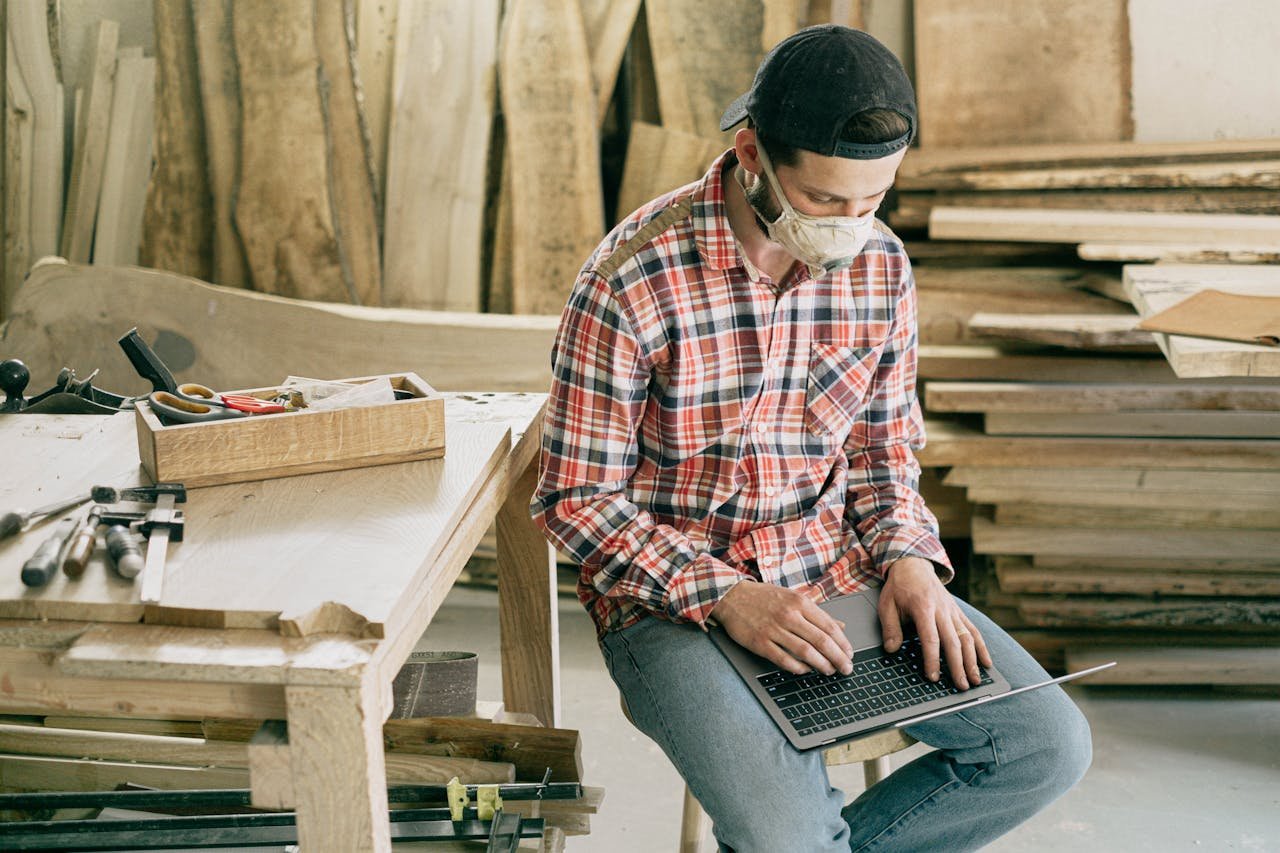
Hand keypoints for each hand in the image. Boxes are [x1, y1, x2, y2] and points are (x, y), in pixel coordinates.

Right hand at [710, 580, 853, 675]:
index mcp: (799, 602)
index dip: (843, 644)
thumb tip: (840, 626)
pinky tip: (806, 670)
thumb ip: (817, 613)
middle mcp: (789, 615)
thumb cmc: (764, 597)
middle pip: (822, 641)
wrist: (731, 596)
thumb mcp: (793, 597)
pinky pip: (784, 660)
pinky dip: (798, 668)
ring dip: (822, 665)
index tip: (850, 654)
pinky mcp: (760, 643)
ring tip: (829, 671)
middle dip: (838, 658)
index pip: (829, 626)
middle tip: (846, 668)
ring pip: (806, 652)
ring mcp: (774, 629)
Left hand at [879, 557, 992, 689]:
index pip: (931, 638)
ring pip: (967, 638)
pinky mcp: (959, 613)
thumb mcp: (887, 604)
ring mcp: (953, 611)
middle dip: (958, 666)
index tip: (933, 677)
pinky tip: (986, 663)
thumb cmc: (899, 587)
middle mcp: (942, 610)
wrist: (914, 566)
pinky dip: (982, 647)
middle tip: (961, 686)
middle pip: (953, 641)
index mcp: (923, 608)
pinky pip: (973, 630)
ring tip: (976, 680)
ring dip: (973, 660)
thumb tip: (891, 649)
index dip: (932, 659)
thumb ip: (890, 627)